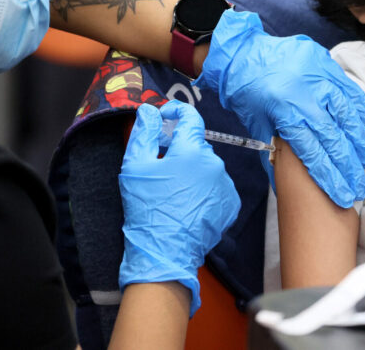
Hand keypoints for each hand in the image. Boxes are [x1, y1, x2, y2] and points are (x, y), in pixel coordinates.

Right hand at [118, 101, 240, 316]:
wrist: (165, 253)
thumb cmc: (147, 209)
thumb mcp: (135, 167)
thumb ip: (144, 133)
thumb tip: (150, 111)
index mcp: (191, 150)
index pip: (191, 117)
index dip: (176, 111)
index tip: (165, 116)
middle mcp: (214, 164)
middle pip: (196, 145)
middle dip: (179, 149)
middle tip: (160, 165)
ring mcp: (225, 185)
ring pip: (206, 166)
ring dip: (191, 171)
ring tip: (173, 191)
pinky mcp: (230, 204)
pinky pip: (215, 186)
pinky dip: (203, 189)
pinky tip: (186, 203)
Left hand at [195, 9, 364, 207]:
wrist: (242, 53)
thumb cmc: (247, 92)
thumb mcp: (256, 125)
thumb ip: (274, 154)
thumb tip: (282, 187)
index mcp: (284, 114)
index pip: (313, 153)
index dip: (330, 177)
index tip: (344, 195)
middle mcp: (304, 97)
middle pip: (333, 138)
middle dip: (350, 166)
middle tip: (362, 186)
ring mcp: (317, 78)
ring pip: (345, 114)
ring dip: (361, 140)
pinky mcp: (323, 64)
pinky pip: (348, 86)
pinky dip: (361, 105)